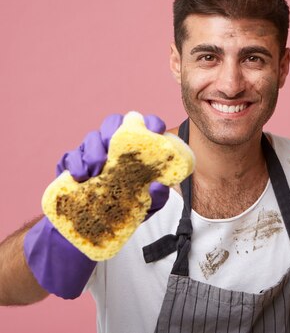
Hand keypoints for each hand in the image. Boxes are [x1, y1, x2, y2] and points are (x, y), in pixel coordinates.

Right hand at [24, 113, 169, 298]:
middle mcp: (113, 144)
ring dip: (93, 152)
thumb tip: (159, 186)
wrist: (94, 226)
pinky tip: (80, 177)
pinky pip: (71, 156)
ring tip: (96, 171)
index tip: (156, 130)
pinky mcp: (72, 163)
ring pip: (91, 138)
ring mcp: (91, 151)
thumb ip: (158, 196)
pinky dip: (75, 164)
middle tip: (114, 151)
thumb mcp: (148, 206)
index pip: (143, 125)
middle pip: (113, 123)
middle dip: (113, 132)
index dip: (150, 123)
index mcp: (135, 148)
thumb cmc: (127, 207)